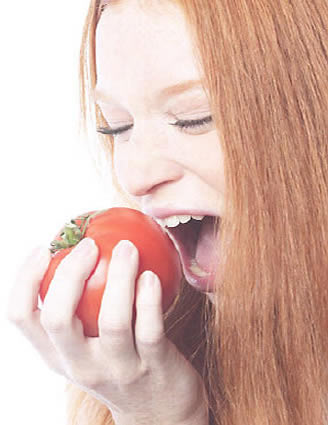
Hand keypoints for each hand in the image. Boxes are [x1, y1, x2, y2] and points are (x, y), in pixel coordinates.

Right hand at [7, 238, 207, 424]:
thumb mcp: (89, 346)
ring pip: (111, 321)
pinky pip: (149, 328)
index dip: (25, 281)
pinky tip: (151, 276)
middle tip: (89, 244)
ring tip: (128, 247)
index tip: (44, 249)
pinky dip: (148, 298)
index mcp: (57, 355)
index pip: (22, 319)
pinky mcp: (152, 367)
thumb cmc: (120, 362)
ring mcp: (117, 369)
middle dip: (70, 274)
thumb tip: (79, 249)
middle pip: (58, 319)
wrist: (159, 412)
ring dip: (119, 277)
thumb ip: (80, 310)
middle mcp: (81, 365)